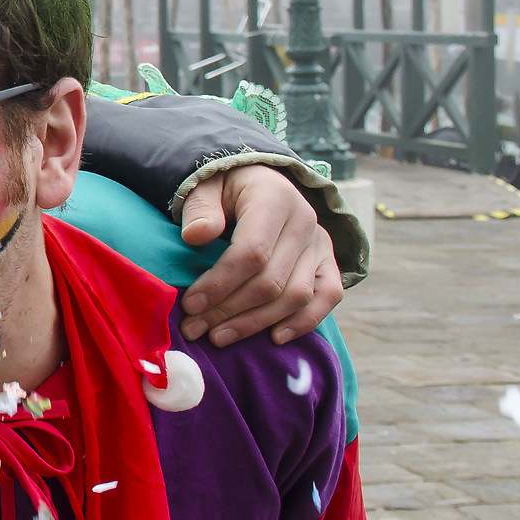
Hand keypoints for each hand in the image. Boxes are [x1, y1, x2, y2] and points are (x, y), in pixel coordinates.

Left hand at [177, 165, 342, 346]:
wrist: (259, 181)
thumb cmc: (226, 187)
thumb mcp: (205, 186)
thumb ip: (199, 208)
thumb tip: (195, 235)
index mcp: (274, 199)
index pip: (251, 252)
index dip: (220, 283)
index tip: (190, 304)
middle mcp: (305, 221)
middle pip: (271, 281)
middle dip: (229, 310)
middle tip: (194, 329)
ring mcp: (320, 243)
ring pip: (297, 295)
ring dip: (257, 323)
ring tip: (219, 337)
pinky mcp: (329, 261)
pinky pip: (329, 296)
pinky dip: (305, 321)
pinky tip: (275, 338)